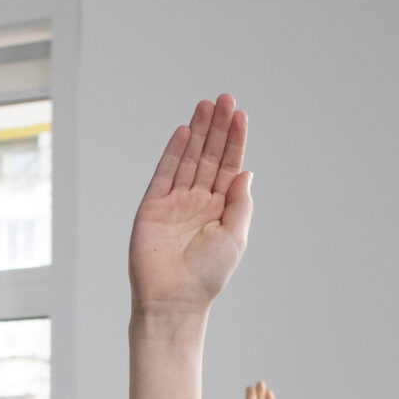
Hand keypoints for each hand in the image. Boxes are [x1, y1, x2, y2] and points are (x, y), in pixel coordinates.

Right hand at [128, 95, 253, 319]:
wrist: (174, 299)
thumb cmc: (207, 275)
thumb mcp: (235, 237)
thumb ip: (239, 203)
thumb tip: (245, 172)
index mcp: (219, 208)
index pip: (228, 166)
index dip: (234, 140)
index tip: (240, 115)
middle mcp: (197, 201)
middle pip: (209, 156)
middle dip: (217, 128)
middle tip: (225, 99)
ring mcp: (174, 202)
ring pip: (188, 159)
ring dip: (198, 132)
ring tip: (206, 105)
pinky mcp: (152, 207)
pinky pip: (164, 174)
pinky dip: (174, 152)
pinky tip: (184, 131)